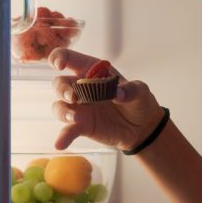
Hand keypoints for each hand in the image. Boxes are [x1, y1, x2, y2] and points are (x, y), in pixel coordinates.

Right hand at [48, 48, 165, 151]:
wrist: (143, 128)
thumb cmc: (139, 102)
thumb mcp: (141, 92)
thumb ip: (131, 90)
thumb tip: (118, 93)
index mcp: (93, 71)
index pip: (70, 59)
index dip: (59, 58)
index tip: (58, 65)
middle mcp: (81, 88)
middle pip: (60, 83)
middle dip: (62, 89)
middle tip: (74, 97)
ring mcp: (80, 108)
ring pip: (60, 106)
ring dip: (63, 111)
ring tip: (75, 118)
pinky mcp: (81, 126)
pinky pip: (68, 130)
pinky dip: (62, 137)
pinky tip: (59, 144)